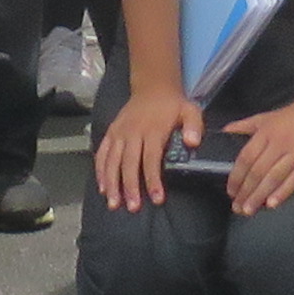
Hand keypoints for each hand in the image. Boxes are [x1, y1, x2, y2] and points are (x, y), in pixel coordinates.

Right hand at [96, 80, 205, 214]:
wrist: (152, 86)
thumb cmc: (172, 105)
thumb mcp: (189, 110)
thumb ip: (193, 126)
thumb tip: (192, 142)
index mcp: (152, 130)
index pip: (151, 158)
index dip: (153, 179)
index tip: (157, 198)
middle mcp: (132, 132)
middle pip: (129, 163)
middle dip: (130, 186)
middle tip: (133, 208)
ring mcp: (119, 133)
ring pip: (112, 160)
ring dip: (112, 183)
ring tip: (113, 204)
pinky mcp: (110, 133)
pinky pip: (102, 153)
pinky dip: (100, 171)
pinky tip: (102, 188)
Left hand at [226, 89, 293, 212]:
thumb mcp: (268, 117)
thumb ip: (246, 125)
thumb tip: (224, 131)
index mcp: (266, 132)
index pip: (246, 157)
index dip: (237, 176)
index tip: (230, 192)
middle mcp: (280, 142)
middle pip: (258, 170)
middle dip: (246, 191)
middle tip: (237, 208)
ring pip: (274, 177)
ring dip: (259, 195)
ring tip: (249, 210)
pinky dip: (283, 191)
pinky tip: (272, 204)